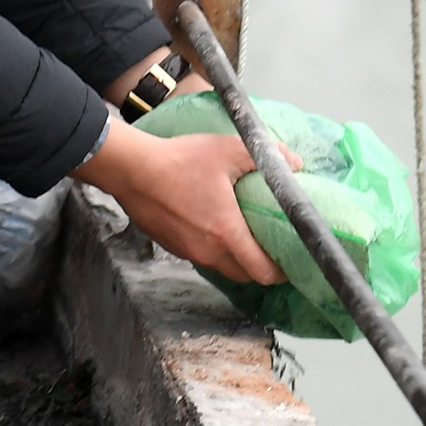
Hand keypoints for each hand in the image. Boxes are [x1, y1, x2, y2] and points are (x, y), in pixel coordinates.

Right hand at [74, 118, 296, 285]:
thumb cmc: (179, 161)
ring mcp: (188, 252)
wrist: (132, 169)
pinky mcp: (172, 246)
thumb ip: (267, 155)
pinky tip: (211, 225)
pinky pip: (201, 256)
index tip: (290, 259)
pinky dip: (213, 249)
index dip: (281, 271)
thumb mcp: (228, 150)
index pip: (263, 273)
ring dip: (236, 258)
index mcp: (227, 234)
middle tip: (270, 246)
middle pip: (245, 275)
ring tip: (243, 235)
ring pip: (222, 267)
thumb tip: (293, 162)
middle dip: (261, 267)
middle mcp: (209, 251)